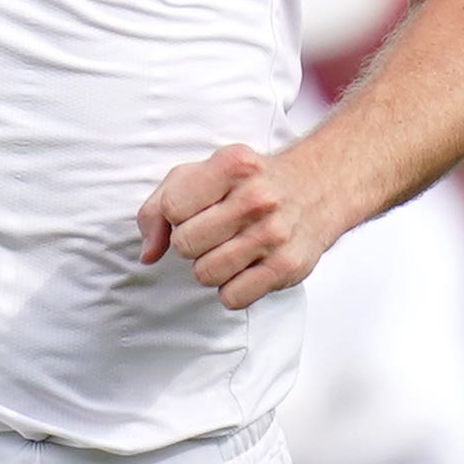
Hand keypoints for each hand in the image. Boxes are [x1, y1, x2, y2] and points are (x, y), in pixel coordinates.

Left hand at [136, 143, 347, 311]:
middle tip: (212, 232)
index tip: (195, 210)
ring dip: (209, 267)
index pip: (172, 208)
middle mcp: (257, 198)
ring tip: (228, 249)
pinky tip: (244, 267)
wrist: (316, 188)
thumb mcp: (201, 174)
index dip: (175, 216)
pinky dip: (231, 289)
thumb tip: (148, 253)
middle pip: (185, 244)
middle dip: (191, 242)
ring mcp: (275, 234)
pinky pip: (232, 298)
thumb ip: (160, 207)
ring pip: (205, 274)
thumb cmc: (248, 182)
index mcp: (233, 165)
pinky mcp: (287, 267)